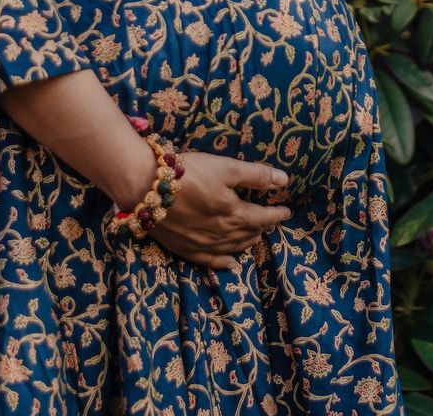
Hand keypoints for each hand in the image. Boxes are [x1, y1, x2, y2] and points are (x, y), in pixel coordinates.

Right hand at [148, 152, 292, 270]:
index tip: (287, 212)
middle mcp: (221, 233)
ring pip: (232, 247)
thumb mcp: (226, 167)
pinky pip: (209, 260)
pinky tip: (231, 264)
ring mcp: (202, 243)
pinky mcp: (184, 248)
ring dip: (246, 242)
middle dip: (262, 227)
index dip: (276, 215)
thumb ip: (255, 175)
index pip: (262, 217)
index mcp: (234, 213)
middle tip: (271, 223)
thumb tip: (284, 180)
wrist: (145, 187)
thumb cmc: (188, 173)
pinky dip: (223, 263)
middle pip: (248, 233)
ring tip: (256, 238)